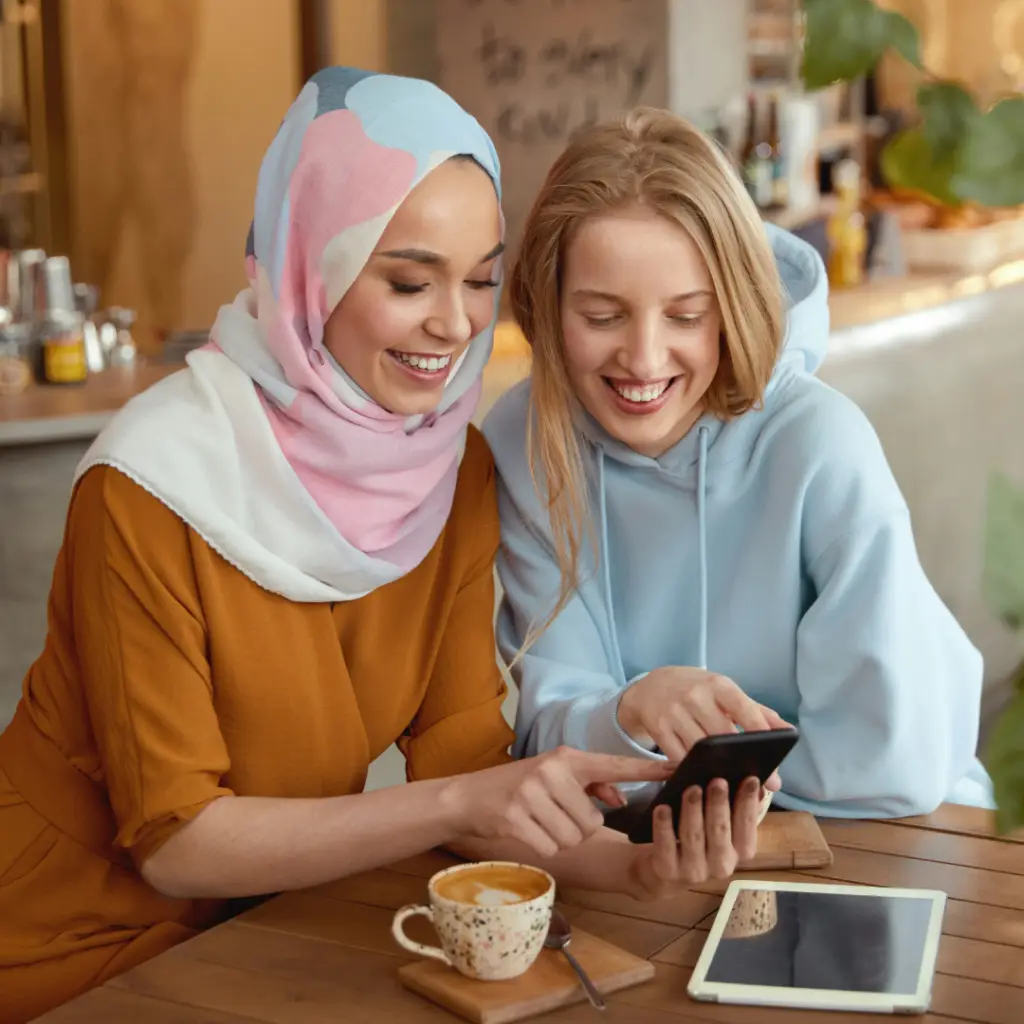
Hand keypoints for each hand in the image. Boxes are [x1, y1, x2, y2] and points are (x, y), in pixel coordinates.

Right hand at [446, 747, 673, 858]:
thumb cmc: (518, 787)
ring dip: (560, 838)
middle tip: (553, 815)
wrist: (469, 797)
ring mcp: (532, 793)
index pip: (613, 764)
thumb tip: (619, 797)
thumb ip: (589, 784)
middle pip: (594, 821)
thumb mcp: (554, 777)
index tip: (674, 768)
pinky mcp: (516, 816)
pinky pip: (551, 847)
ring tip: (539, 821)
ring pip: (574, 837)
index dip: (645, 770)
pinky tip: (526, 831)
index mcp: (566, 758)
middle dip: (578, 827)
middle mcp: (552, 771)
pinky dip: (542, 846)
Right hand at [617, 666, 789, 771]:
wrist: (652, 685)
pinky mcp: (659, 728)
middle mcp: (695, 696)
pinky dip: (693, 768)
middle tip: (762, 781)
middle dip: (742, 759)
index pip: (743, 708)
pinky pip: (678, 756)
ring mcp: (674, 712)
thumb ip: (757, 711)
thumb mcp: (725, 691)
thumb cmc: (698, 690)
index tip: (773, 754)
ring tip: (735, 783)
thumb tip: (788, 731)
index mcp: (717, 685)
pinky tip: (704, 776)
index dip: (758, 730)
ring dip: (717, 768)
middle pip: (722, 734)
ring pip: (700, 749)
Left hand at [627, 776, 761, 900]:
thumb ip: (744, 806)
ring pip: (694, 837)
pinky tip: (662, 808)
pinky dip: (664, 827)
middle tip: (717, 781)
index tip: (750, 779)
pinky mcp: (669, 871)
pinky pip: (666, 847)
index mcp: (740, 852)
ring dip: (693, 811)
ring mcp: (694, 871)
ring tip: (691, 789)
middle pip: (720, 832)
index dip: (749, 804)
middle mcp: (722, 865)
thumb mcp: (725, 824)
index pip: (748, 828)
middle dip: (719, 805)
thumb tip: (762, 785)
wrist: (668, 872)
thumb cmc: (703, 838)